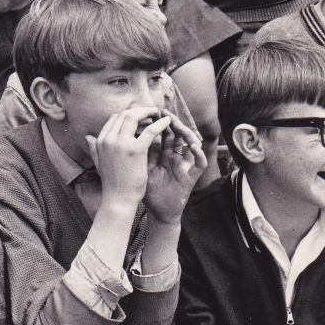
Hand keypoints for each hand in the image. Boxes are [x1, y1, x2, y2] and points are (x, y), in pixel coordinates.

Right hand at [87, 107, 171, 207]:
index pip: (114, 118)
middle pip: (124, 114)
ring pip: (134, 117)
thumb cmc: (111, 183)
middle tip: (150, 111)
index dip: (128, 113)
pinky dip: (159, 124)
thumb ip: (94, 148)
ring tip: (158, 113)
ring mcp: (121, 143)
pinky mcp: (136, 150)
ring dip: (148, 112)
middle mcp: (109, 139)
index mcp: (100, 141)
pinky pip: (150, 131)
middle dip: (138, 110)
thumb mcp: (99, 162)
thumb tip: (87, 137)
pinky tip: (167, 121)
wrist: (118, 198)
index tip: (139, 114)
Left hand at [142, 110, 205, 224]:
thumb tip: (123, 133)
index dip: (158, 122)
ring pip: (192, 143)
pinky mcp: (193, 175)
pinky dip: (198, 153)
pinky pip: (200, 162)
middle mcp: (177, 156)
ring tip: (179, 125)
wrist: (158, 211)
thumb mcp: (140, 167)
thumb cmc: (148, 190)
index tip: (149, 112)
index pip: (163, 133)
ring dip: (187, 133)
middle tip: (166, 113)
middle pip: (178, 135)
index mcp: (164, 153)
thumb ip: (136, 151)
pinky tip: (192, 146)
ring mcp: (186, 165)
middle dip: (173, 123)